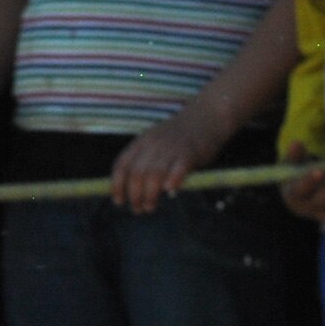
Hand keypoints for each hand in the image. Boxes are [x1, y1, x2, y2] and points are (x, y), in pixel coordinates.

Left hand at [111, 103, 232, 213]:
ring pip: (155, 174)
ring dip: (150, 194)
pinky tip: (170, 191)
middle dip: (134, 194)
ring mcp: (171, 148)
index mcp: (142, 142)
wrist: (206, 115)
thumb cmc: (179, 135)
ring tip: (149, 207)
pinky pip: (179, 168)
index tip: (119, 201)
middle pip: (137, 173)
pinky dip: (173, 179)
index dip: (117, 185)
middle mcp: (153, 144)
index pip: (122, 165)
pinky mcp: (190, 153)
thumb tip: (132, 188)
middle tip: (138, 209)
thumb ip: (145, 159)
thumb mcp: (155, 141)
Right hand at [278, 143, 324, 230]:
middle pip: (318, 202)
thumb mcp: (293, 164)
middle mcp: (307, 208)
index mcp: (293, 194)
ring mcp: (321, 216)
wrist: (299, 195)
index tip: (320, 170)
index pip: (300, 189)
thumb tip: (296, 143)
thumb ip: (295, 155)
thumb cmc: (297, 175)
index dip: (309, 181)